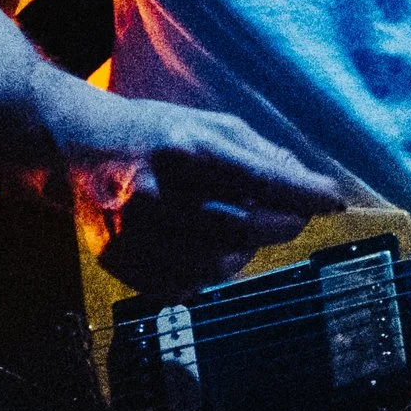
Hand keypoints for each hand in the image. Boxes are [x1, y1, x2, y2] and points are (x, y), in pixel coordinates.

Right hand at [57, 96, 345, 294]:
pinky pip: (182, 286)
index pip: (257, 178)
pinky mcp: (117, 260)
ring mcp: (130, 230)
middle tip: (293, 217)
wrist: (77, 146)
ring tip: (239, 230)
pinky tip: (200, 246)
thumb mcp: (210, 124)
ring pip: (215, 266)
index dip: (302, 193)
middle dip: (280, 225)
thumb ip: (262, 153)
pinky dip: (203, 273)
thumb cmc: (157, 133)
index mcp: (181, 147)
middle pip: (241, 228)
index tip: (333, 201)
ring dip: (242, 253)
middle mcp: (152, 190)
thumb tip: (310, 186)